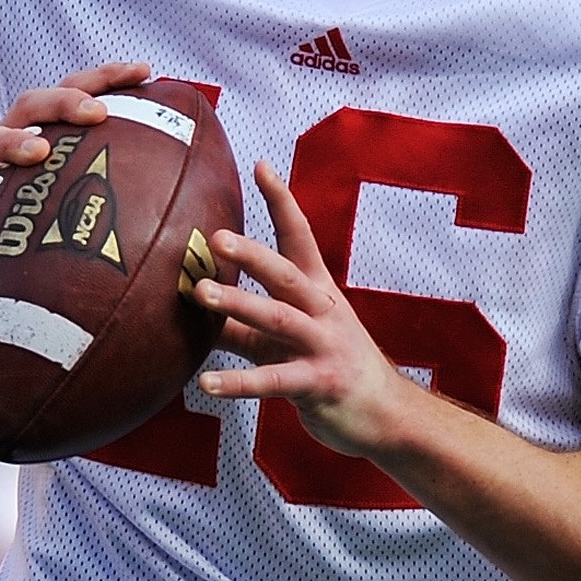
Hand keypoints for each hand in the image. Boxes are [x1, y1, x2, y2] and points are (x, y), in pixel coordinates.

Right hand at [0, 64, 151, 282]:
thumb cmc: (24, 218)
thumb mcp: (64, 199)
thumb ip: (107, 193)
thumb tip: (178, 212)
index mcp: (44, 133)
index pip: (75, 93)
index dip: (106, 77)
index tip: (144, 70)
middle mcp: (10, 138)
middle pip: (34, 103)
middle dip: (65, 101)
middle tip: (96, 112)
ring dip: (14, 141)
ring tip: (38, 152)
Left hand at [195, 163, 420, 458]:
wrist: (387, 414)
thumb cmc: (330, 368)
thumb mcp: (286, 340)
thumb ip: (243, 322)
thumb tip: (193, 305)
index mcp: (318, 291)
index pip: (300, 237)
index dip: (282, 202)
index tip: (261, 166)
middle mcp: (323, 311)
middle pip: (286, 274)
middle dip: (252, 253)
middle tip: (216, 236)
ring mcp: (323, 346)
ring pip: (279, 319)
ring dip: (239, 305)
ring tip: (200, 294)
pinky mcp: (319, 384)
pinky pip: (275, 381)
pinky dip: (238, 383)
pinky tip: (206, 382)